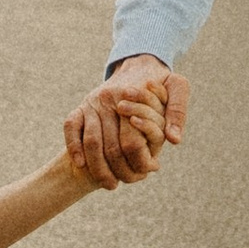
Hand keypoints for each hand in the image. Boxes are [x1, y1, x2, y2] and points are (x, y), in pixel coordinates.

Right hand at [64, 56, 187, 190]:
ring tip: (109, 184)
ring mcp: (92, 103)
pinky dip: (73, 147)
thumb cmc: (159, 80)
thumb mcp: (177, 87)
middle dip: (116, 171)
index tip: (147, 172)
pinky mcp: (80, 107)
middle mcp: (108, 99)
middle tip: (125, 183)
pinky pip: (70, 127)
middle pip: (109, 146)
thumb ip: (178, 111)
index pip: (131, 140)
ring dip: (97, 167)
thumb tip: (173, 140)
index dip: (138, 161)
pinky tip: (81, 165)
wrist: (138, 63)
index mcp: (131, 96)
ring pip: (90, 141)